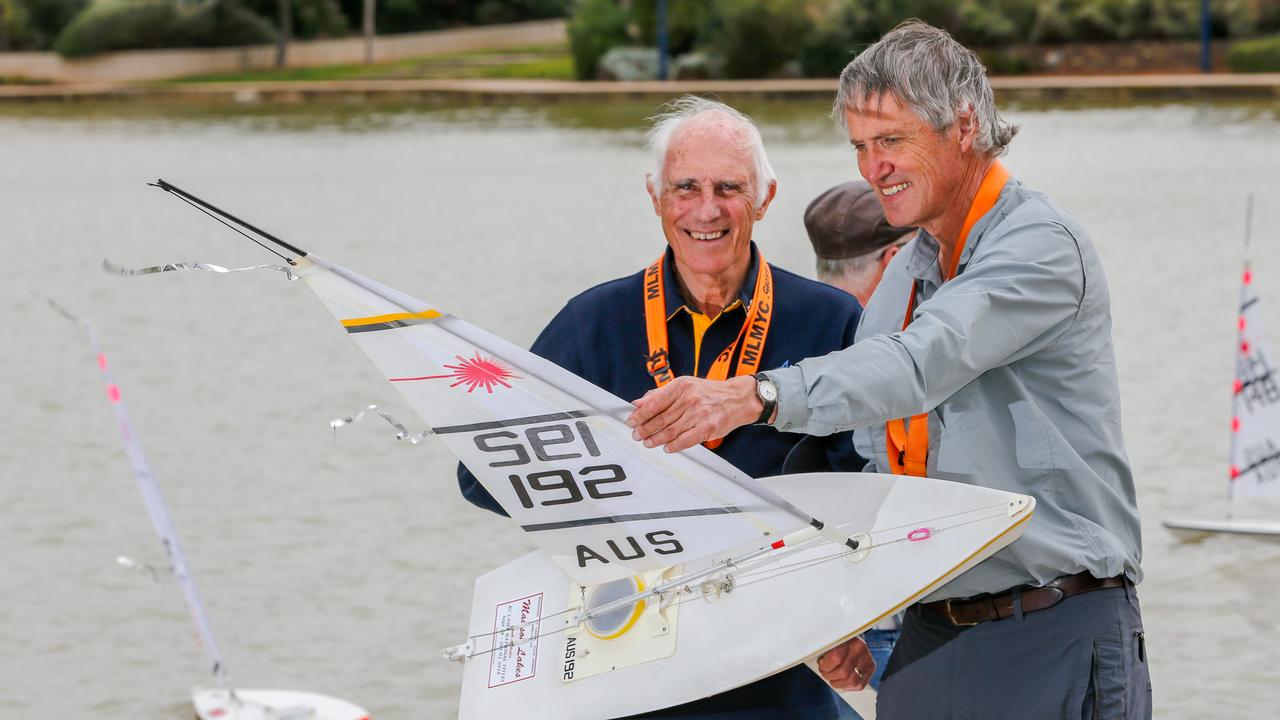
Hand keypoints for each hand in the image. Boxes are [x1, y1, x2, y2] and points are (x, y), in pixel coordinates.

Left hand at [628, 375, 760, 452]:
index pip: (655, 402)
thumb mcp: (684, 385)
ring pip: (671, 431)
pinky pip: (686, 440)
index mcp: (681, 386)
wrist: (737, 398)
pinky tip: (666, 447)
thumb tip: (638, 402)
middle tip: (637, 435)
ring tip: (648, 443)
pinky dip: (674, 446)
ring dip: (656, 439)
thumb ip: (660, 394)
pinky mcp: (708, 427)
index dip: (640, 414)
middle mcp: (690, 399)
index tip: (632, 421)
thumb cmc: (709, 393)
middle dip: (645, 429)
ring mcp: (699, 414)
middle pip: (661, 419)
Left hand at [817, 636, 875, 691]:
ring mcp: (867, 659)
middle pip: (844, 672)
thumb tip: (818, 662)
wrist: (852, 635)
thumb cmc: (838, 640)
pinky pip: (859, 685)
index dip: (825, 665)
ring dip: (838, 683)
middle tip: (824, 672)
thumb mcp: (831, 640)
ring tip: (832, 677)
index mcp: (849, 638)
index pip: (836, 657)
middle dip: (830, 675)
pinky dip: (847, 686)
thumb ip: (825, 650)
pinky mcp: (871, 668)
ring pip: (852, 681)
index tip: (821, 664)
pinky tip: (841, 681)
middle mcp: (860, 649)